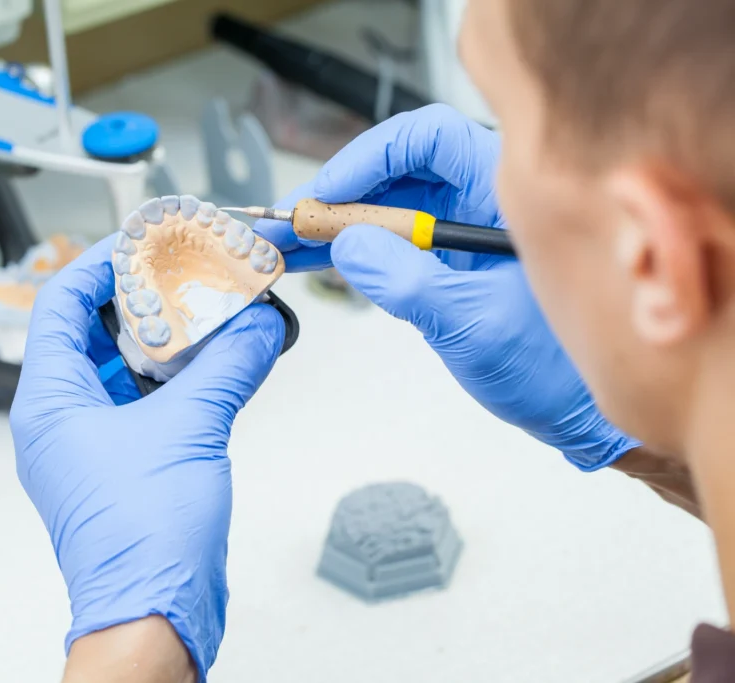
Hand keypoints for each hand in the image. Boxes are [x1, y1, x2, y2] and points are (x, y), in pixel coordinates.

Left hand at [10, 236, 284, 679]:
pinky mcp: (126, 463)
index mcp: (50, 401)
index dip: (102, 263)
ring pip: (124, 366)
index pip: (63, 302)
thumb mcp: (190, 429)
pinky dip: (180, 378)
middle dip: (144, 298)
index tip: (146, 242)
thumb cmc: (141, 541)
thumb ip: (228, 366)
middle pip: (94, 330)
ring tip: (208, 310)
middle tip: (188, 272)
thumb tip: (259, 325)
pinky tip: (218, 362)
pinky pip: (147, 402)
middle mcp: (63, 418)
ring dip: (166, 339)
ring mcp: (93, 443)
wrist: (155, 612)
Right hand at [258, 104, 637, 469]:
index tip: (330, 193)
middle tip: (289, 222)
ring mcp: (458, 232)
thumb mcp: (476, 324)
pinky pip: (388, 243)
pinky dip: (348, 251)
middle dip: (337, 195)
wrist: (572, 411)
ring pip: (384, 207)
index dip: (371, 157)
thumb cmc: (554, 368)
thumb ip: (410, 282)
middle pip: (395, 171)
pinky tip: (311, 259)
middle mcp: (479, 201)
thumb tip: (349, 246)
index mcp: (506, 193)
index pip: (430, 139)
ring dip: (333, 224)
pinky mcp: (441, 263)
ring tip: (284, 242)